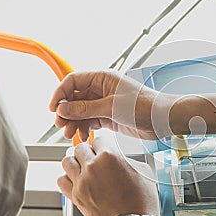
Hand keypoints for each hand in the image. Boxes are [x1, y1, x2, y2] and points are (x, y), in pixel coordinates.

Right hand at [49, 71, 171, 140]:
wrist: (161, 120)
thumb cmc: (143, 106)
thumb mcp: (112, 107)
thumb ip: (86, 108)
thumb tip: (63, 109)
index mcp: (103, 79)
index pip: (73, 81)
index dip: (60, 93)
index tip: (54, 108)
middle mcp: (102, 89)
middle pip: (75, 98)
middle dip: (66, 111)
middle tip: (61, 125)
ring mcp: (105, 103)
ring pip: (81, 111)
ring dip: (74, 122)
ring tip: (70, 134)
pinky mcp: (109, 117)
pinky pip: (90, 121)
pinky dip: (84, 128)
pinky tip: (82, 136)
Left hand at [57, 137, 160, 215]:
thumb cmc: (141, 201)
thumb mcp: (141, 171)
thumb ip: (126, 160)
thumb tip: (120, 158)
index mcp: (109, 156)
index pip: (98, 140)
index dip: (102, 144)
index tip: (103, 148)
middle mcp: (92, 167)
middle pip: (80, 148)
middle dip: (88, 151)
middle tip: (93, 157)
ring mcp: (81, 182)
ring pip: (67, 161)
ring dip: (75, 162)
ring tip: (83, 167)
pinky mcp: (75, 197)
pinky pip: (61, 180)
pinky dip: (67, 178)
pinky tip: (76, 180)